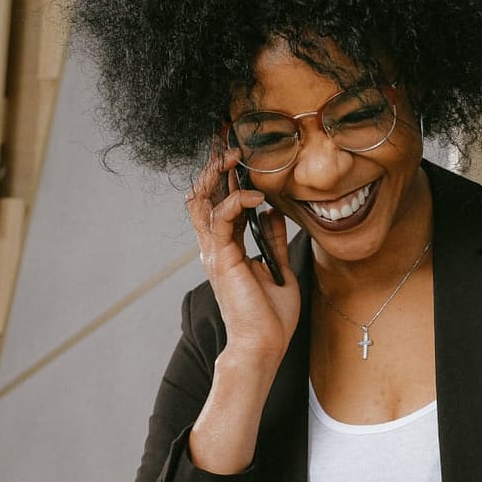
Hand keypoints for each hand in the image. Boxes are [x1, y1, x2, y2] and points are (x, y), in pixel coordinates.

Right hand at [185, 146, 298, 362]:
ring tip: (236, 154)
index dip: (223, 174)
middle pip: (203, 194)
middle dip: (213, 163)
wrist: (263, 346)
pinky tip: (257, 195)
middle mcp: (214, 248)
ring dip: (218, 173)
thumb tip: (273, 213)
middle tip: (227, 136)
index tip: (237, 148)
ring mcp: (214, 252)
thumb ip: (272, 241)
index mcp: (226, 250)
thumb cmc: (271, 318)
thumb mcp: (278, 270)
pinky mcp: (221, 258)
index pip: (218, 202)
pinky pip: (221, 217)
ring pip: (202, 199)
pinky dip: (237, 199)